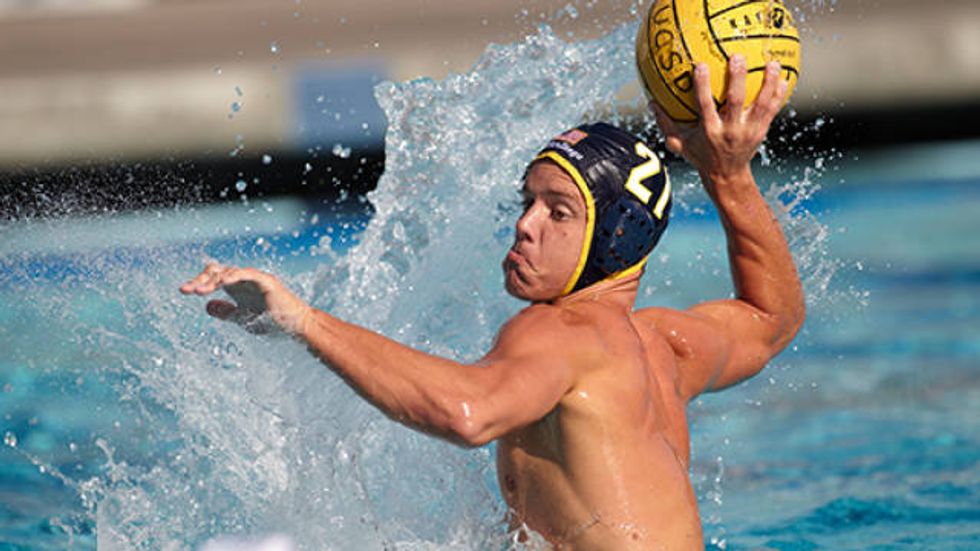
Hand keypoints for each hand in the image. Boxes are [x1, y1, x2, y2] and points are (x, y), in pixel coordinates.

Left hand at [179, 263, 311, 335]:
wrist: (297, 327)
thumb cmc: (274, 322)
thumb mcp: (243, 318)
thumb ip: (226, 312)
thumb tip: (206, 305)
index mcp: (238, 287)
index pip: (214, 278)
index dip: (199, 282)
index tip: (184, 291)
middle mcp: (245, 280)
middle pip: (218, 271)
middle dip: (201, 279)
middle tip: (186, 290)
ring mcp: (256, 278)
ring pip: (229, 271)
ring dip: (213, 280)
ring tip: (199, 290)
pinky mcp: (266, 281)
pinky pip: (248, 274)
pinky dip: (235, 275)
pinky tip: (222, 282)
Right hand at [651, 55, 787, 181]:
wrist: (727, 177)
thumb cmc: (701, 156)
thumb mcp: (680, 144)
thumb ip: (666, 123)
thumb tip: (650, 102)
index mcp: (710, 131)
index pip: (705, 106)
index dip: (702, 86)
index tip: (700, 66)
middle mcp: (730, 131)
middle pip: (735, 102)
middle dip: (737, 79)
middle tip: (737, 57)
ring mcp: (748, 132)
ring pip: (760, 104)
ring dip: (767, 83)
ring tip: (772, 64)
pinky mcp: (761, 132)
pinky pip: (772, 111)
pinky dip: (779, 95)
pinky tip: (784, 78)